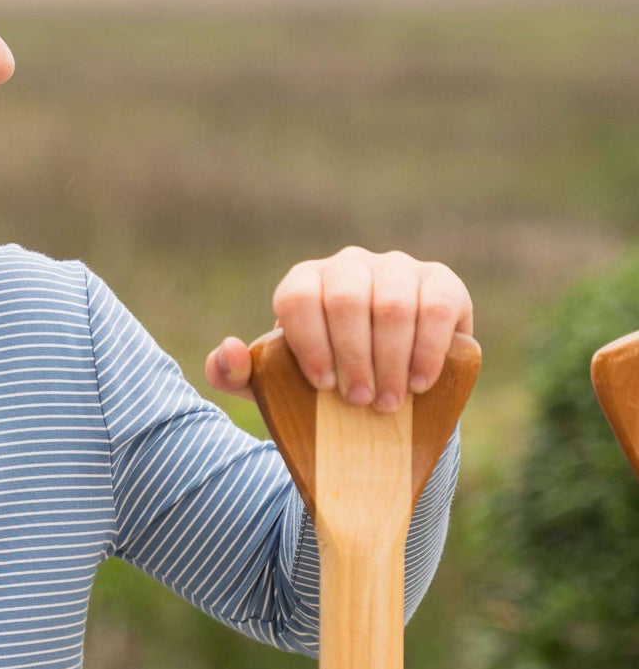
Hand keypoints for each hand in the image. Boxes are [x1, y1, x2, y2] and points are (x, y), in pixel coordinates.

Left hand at [205, 247, 473, 411]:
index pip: (298, 297)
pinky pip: (435, 306)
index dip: (309, 342)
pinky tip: (420, 382)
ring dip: (391, 360)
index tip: (322, 385)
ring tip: (389, 402)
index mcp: (305, 282)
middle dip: (353, 357)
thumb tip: (229, 347)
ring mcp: (396, 269)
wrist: (385, 380)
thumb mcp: (271, 384)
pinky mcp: (440, 282)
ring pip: (392, 304)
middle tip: (360, 402)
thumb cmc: (321, 380)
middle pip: (346, 300)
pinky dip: (428, 348)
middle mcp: (349, 266)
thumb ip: (233, 373)